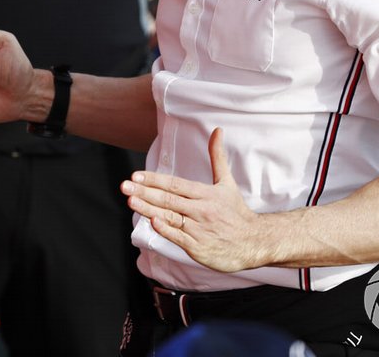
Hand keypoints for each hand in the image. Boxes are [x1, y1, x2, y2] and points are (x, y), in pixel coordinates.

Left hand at [121, 128, 265, 272]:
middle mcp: (201, 210)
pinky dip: (165, 230)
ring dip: (149, 209)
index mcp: (206, 194)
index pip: (176, 184)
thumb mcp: (227, 183)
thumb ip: (217, 157)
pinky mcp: (198, 247)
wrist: (254, 242)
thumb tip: (217, 130)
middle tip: (124, 186)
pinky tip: (152, 222)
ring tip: (131, 201)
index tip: (136, 176)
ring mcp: (199, 229)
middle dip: (145, 192)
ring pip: (170, 217)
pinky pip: (178, 237)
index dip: (155, 179)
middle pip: (169, 199)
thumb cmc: (236, 212)